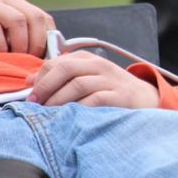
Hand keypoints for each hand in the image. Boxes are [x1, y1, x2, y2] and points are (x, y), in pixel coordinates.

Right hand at [0, 0, 52, 56]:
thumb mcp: (1, 41)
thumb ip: (21, 42)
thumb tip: (51, 56)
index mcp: (14, 3)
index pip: (43, 18)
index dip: (48, 39)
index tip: (45, 59)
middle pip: (34, 18)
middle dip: (37, 43)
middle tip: (30, 63)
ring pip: (18, 20)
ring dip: (21, 44)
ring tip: (16, 60)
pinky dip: (0, 45)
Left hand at [26, 51, 159, 108]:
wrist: (147, 99)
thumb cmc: (112, 91)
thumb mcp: (89, 78)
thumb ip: (63, 77)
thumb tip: (30, 80)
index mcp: (89, 60)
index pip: (57, 62)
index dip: (40, 77)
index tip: (31, 94)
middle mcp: (100, 66)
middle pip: (66, 68)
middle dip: (45, 86)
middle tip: (35, 104)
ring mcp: (111, 81)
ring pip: (77, 84)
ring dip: (58, 100)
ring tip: (49, 114)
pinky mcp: (119, 97)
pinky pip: (93, 100)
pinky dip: (78, 109)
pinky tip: (70, 117)